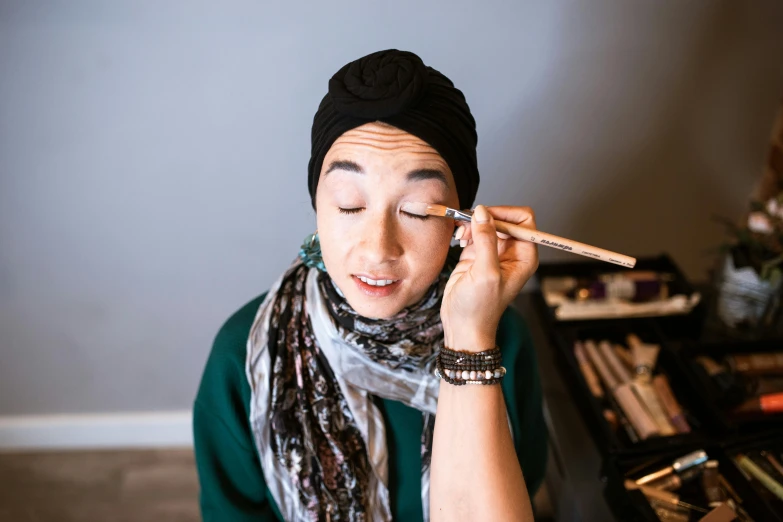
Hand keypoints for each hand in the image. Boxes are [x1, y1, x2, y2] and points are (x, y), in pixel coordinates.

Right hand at [441, 205, 538, 351]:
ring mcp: (493, 253)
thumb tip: (482, 212)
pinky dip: (464, 231)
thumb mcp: (486, 273)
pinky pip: (473, 232)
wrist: (463, 325)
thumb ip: (486, 241)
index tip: (485, 217)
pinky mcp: (476, 255)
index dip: (505, 214)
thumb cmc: (480, 308)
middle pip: (503, 219)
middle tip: (466, 223)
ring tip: (460, 234)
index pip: (523, 221)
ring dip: (471, 224)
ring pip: (486, 223)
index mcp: (523, 256)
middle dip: (484, 218)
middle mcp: (511, 252)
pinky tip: (458, 239)